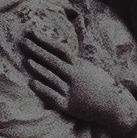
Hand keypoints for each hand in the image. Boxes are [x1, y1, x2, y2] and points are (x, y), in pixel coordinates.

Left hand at [21, 15, 136, 137]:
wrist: (114, 106)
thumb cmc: (100, 86)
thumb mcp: (88, 69)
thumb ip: (74, 62)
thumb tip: (59, 52)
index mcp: (79, 65)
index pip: (59, 48)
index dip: (45, 39)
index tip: (32, 31)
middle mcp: (74, 76)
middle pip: (52, 60)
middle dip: (36, 50)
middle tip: (22, 41)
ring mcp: (71, 91)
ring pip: (51, 77)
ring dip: (38, 68)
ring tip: (25, 60)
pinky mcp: (68, 106)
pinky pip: (53, 96)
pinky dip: (42, 89)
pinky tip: (31, 83)